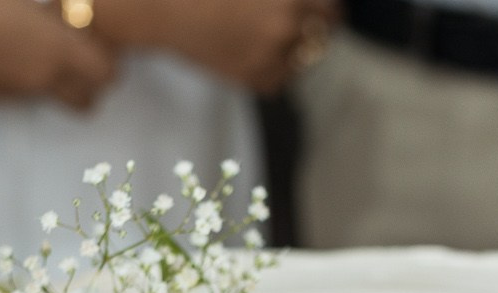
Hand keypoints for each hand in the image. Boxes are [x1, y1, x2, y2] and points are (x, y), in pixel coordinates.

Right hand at [0, 0, 115, 110]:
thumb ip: (40, 7)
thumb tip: (47, 11)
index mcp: (54, 46)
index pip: (107, 75)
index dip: (107, 59)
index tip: (96, 40)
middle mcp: (38, 77)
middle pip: (86, 101)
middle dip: (87, 82)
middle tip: (74, 54)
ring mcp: (9, 91)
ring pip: (48, 95)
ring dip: (48, 77)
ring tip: (26, 43)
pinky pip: (12, 90)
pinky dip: (12, 74)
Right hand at [124, 0, 338, 93]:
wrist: (165, 11)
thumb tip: (312, 4)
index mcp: (289, 0)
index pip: (332, 8)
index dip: (328, 7)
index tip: (324, 7)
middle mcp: (285, 30)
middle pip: (323, 34)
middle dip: (315, 25)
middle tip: (300, 20)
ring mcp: (270, 59)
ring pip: (305, 59)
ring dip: (297, 48)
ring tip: (270, 34)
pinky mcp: (254, 80)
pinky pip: (282, 78)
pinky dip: (276, 67)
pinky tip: (253, 50)